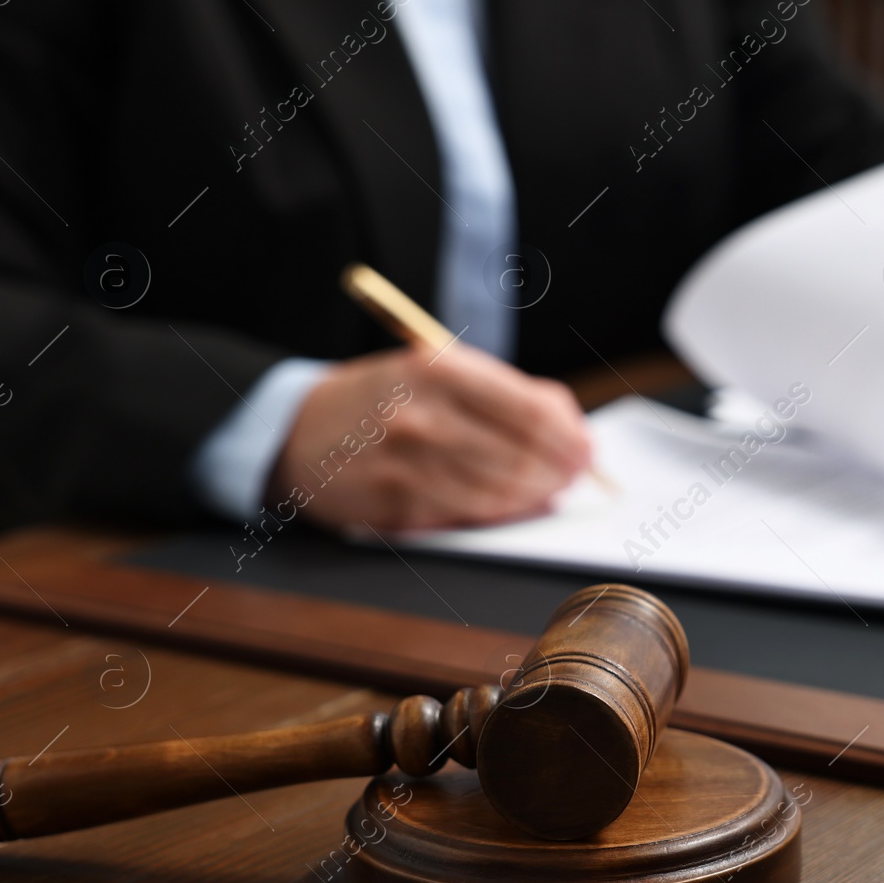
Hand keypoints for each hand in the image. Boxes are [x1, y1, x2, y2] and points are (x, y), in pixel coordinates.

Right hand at [269, 343, 591, 530]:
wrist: (297, 430)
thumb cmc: (381, 399)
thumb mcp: (434, 369)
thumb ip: (501, 391)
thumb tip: (567, 424)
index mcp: (439, 368)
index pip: (529, 408)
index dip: (568, 436)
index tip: (586, 450)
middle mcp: (422, 413)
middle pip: (520, 454)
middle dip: (559, 470)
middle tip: (574, 477)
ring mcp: (406, 462)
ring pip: (498, 490)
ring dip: (535, 496)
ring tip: (550, 492)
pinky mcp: (394, 504)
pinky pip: (466, 514)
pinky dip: (498, 514)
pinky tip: (512, 508)